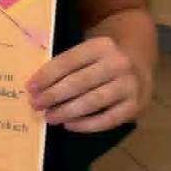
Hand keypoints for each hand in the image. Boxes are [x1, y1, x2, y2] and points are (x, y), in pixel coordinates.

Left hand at [26, 35, 150, 131]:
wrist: (139, 57)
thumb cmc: (102, 56)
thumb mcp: (88, 49)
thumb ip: (68, 63)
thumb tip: (37, 86)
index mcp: (100, 46)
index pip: (68, 61)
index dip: (46, 76)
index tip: (30, 88)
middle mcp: (118, 64)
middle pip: (79, 82)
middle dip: (53, 96)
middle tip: (35, 105)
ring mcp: (130, 85)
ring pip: (93, 101)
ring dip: (67, 111)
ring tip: (49, 117)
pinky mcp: (136, 105)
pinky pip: (109, 119)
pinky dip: (87, 125)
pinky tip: (70, 125)